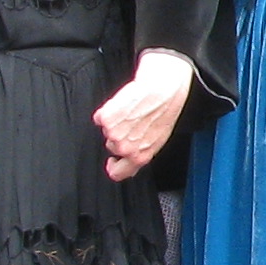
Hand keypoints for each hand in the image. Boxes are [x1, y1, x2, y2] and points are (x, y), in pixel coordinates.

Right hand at [96, 48, 195, 181]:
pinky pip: (100, 117)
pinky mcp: (106, 118)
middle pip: (112, 147)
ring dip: (114, 123)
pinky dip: (108, 110)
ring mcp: (113, 134)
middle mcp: (125, 148)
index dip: (113, 167)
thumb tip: (132, 161)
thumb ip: (142, 152)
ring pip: (107, 131)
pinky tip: (122, 105)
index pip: (117, 173)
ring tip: (131, 112)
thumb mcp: (158, 139)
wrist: (163, 91)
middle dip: (119, 136)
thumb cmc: (165, 112)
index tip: (112, 161)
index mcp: (140, 157)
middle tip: (132, 122)